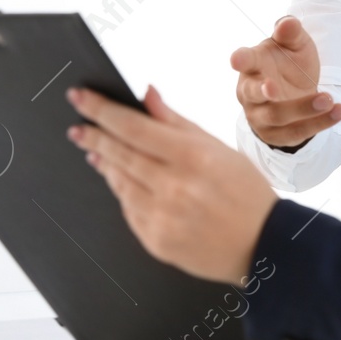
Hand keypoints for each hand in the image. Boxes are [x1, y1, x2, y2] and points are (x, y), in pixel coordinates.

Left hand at [67, 85, 277, 284]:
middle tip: (78, 128)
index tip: (81, 98)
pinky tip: (122, 181)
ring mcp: (162, 217)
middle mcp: (174, 187)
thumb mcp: (218, 148)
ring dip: (105, 164)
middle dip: (93, 137)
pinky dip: (123, 192)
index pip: (133, 127)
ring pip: (119, 183)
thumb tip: (147, 95)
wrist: (262, 245)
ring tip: (97, 152)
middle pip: (119, 154)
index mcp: (193, 157)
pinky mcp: (155, 241)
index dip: (101, 110)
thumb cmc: (245, 192)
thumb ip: (176, 122)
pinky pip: (128, 210)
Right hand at [231, 16, 340, 149]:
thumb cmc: (288, 63)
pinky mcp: (276, 134)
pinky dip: (320, 123)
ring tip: (328, 98)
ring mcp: (260, 116)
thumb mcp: (294, 45)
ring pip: (278, 115)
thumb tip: (288, 22)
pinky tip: (338, 112)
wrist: (295, 91)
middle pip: (253, 93)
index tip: (236, 59)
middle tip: (273, 88)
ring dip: (303, 108)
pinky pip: (297, 132)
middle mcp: (250, 92)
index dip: (240, 59)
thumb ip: (291, 33)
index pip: (244, 60)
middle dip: (263, 92)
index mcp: (252, 65)